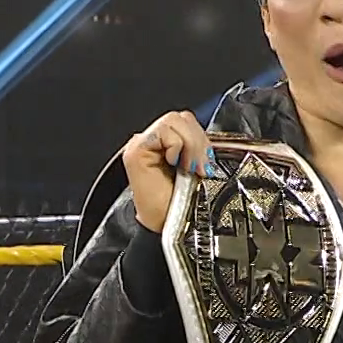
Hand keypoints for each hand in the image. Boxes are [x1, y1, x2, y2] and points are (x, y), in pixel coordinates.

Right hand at [122, 110, 213, 232]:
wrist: (168, 224)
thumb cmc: (181, 204)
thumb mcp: (197, 167)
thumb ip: (197, 146)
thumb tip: (206, 137)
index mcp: (167, 144)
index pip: (186, 121)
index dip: (201, 137)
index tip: (207, 162)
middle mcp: (152, 141)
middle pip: (180, 117)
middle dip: (197, 140)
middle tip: (199, 166)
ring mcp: (141, 143)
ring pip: (172, 120)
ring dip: (188, 144)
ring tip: (188, 167)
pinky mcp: (136, 149)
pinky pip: (163, 131)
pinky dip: (175, 146)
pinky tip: (174, 164)